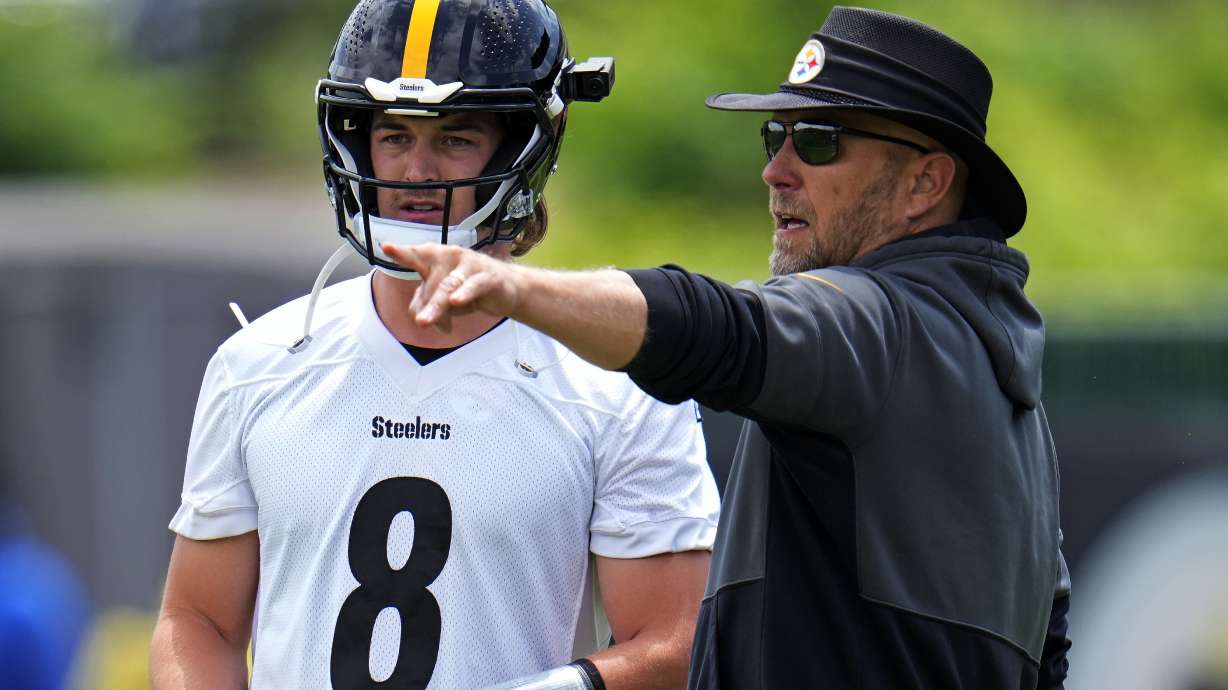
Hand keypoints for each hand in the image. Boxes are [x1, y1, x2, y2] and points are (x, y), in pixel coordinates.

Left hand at [381, 242, 522, 331]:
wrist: (508, 290)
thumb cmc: (468, 289)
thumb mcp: (442, 299)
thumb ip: (425, 304)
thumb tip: (418, 316)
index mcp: (436, 259)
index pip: (417, 255)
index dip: (402, 252)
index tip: (386, 248)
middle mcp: (452, 257)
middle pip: (432, 282)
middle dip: (427, 304)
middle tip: (422, 323)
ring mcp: (471, 266)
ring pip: (449, 286)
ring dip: (437, 305)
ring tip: (425, 321)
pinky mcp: (488, 277)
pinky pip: (474, 286)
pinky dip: (465, 293)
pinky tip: (456, 301)